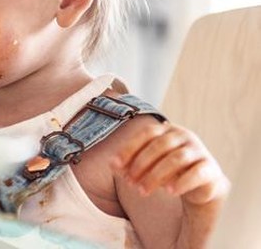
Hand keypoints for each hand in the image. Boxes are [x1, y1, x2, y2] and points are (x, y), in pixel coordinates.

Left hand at [113, 122, 229, 206]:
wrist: (200, 183)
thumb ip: (131, 163)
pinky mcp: (210, 168)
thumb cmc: (168, 169)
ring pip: (176, 159)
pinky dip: (182, 182)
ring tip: (143, 191)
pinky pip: (197, 173)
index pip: (147, 133)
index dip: (130, 148)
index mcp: (167, 130)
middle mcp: (184, 136)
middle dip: (141, 165)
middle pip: (160, 146)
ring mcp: (199, 151)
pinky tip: (170, 191)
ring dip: (156, 176)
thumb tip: (113, 165)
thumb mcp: (148, 165)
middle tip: (130, 183)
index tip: (116, 165)